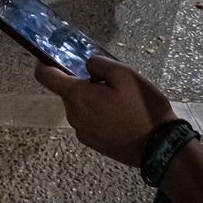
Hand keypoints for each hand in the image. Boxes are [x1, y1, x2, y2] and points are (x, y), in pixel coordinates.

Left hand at [34, 56, 176, 166]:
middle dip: (83, 82)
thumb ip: (99, 64)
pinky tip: (119, 116)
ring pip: (79, 105)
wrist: (159, 147)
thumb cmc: (142, 108)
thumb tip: (86, 65)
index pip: (44, 76)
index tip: (51, 55)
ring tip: (120, 101)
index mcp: (77, 96)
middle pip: (67, 91)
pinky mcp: (91, 142)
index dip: (44, 62)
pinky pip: (88, 120)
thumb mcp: (125, 74)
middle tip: (110, 82)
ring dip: (92, 98)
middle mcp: (73, 115)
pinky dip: (97, 113)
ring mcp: (81, 131)